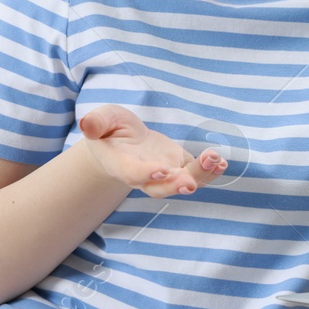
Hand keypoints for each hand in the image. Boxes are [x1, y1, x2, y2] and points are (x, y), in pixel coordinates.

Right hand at [78, 104, 227, 198]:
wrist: (120, 141)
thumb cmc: (108, 130)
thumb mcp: (101, 120)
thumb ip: (96, 123)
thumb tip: (87, 124)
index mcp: (121, 165)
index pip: (132, 174)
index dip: (146, 174)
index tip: (161, 169)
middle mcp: (144, 175)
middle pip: (160, 187)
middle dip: (176, 185)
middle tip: (190, 182)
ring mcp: (164, 172)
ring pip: (182, 182)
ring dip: (200, 175)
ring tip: (216, 161)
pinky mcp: (179, 165)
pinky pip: (196, 173)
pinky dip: (210, 171)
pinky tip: (222, 163)